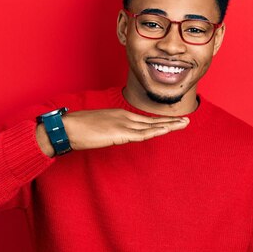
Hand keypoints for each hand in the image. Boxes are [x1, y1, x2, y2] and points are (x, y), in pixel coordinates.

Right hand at [63, 109, 188, 150]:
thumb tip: (112, 136)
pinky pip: (141, 134)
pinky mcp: (119, 133)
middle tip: (186, 121)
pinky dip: (155, 131)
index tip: (171, 123)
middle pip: (151, 121)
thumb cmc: (77, 128)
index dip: (158, 122)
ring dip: (168, 126)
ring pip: (150, 126)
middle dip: (169, 122)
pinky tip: (166, 130)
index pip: (143, 120)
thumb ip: (109, 130)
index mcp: (119, 115)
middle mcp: (124, 117)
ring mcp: (122, 124)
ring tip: (183, 124)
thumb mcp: (98, 127)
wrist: (66, 127)